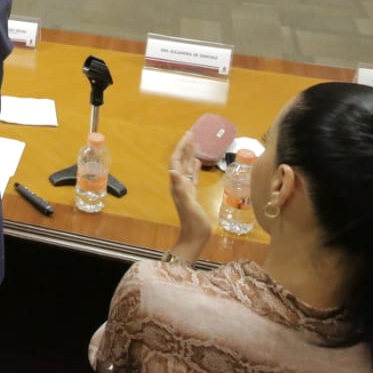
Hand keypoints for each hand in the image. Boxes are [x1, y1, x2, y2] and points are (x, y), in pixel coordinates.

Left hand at [168, 131, 211, 255]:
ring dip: (190, 155)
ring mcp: (186, 189)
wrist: (194, 238)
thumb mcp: (188, 204)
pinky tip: (198, 162)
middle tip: (192, 134)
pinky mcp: (193, 195)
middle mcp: (180, 184)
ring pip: (188, 167)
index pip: (177, 161)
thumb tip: (173, 172)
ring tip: (195, 143)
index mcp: (178, 184)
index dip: (182, 148)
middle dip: (185, 147)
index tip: (188, 135)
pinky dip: (195, 167)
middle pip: (181, 161)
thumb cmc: (193, 223)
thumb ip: (181, 189)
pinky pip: (193, 176)